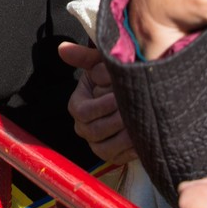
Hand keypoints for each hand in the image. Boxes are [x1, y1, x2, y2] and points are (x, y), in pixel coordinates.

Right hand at [59, 42, 135, 163]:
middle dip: (116, 120)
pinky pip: (120, 159)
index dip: (101, 106)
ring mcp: (97, 145)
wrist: (129, 94)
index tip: (118, 97)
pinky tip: (143, 138)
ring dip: (124, 138)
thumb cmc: (112, 77)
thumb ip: (84, 57)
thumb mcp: (99, 64)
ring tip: (140, 124)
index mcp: (77, 106)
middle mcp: (84, 128)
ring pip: (107, 149)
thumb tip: (63, 49)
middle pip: (95, 131)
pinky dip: (132, 150)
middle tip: (135, 110)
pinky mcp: (113, 156)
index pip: (84, 112)